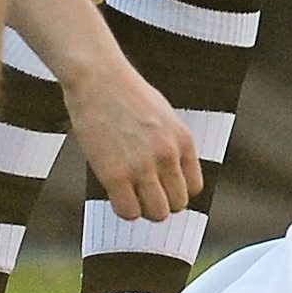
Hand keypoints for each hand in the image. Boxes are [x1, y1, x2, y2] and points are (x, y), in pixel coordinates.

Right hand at [66, 62, 202, 222]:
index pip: (193, 188)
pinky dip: (124, 210)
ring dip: (144, 210)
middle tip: (142, 194)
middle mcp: (168, 155)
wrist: (98, 78)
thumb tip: (167, 176)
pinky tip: (116, 194)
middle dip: (160, 203)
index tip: (159, 187)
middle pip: (177, 204)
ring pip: (157, 213)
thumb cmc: (126, 95)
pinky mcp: (114, 175)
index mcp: (184, 140)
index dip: (175, 191)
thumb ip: (170, 144)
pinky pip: (129, 212)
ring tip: (130, 195)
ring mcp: (142, 166)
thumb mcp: (163, 116)